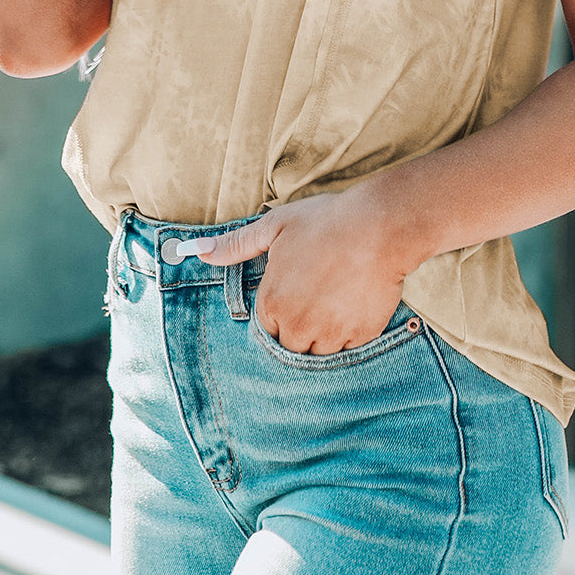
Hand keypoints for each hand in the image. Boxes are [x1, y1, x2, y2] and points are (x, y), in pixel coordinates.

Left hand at [186, 188, 412, 355]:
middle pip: (291, 345)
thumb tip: (196, 250)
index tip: (295, 293)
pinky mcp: (361, 337)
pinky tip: (354, 303)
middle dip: (299, 327)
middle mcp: (298, 327)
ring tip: (336, 299)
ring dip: (324, 334)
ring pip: (319, 351)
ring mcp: (331, 335)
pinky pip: (349, 348)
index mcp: (273, 304)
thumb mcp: (274, 227)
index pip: (266, 329)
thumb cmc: (325, 222)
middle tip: (317, 295)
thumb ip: (235, 245)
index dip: (279, 311)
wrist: (379, 226)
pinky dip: (349, 333)